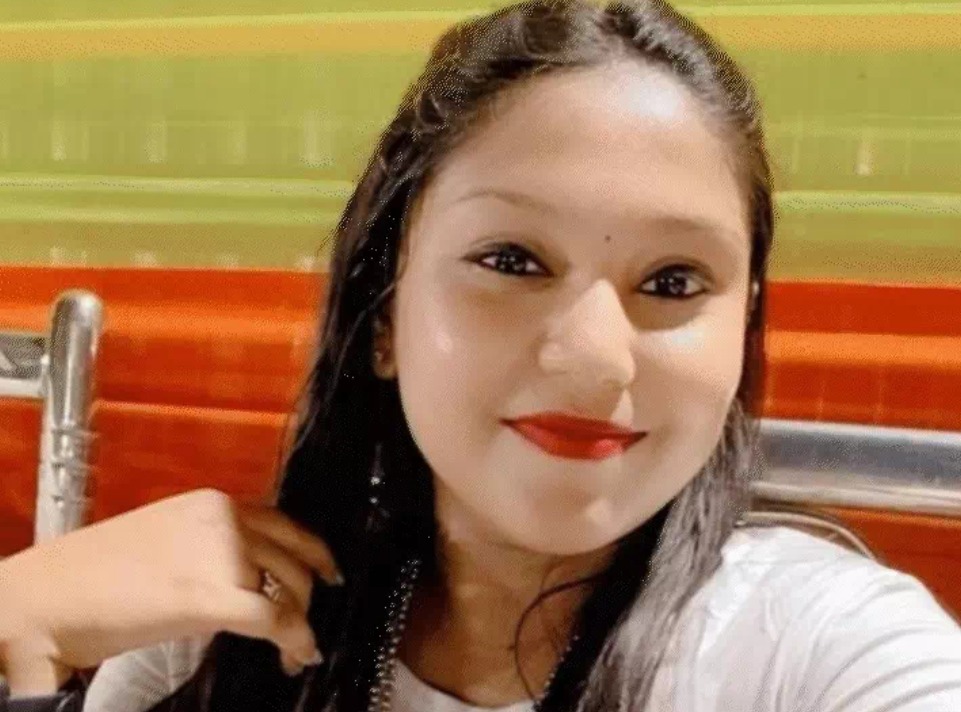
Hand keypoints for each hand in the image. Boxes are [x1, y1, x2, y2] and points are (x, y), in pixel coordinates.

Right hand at [0, 489, 341, 692]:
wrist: (42, 596)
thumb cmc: (94, 577)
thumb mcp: (166, 543)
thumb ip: (208, 548)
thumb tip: (244, 574)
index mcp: (211, 504)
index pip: (283, 525)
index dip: (313, 553)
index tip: (329, 575)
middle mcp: (223, 518)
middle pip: (292, 560)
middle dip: (305, 599)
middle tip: (301, 630)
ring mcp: (219, 554)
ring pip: (289, 590)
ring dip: (299, 623)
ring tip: (292, 652)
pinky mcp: (209, 596)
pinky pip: (274, 619)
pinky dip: (295, 640)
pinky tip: (297, 657)